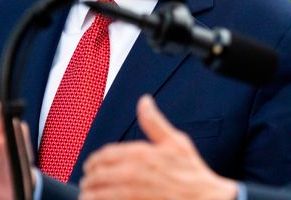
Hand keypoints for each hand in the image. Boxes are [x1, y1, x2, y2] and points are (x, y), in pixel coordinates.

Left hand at [80, 95, 238, 199]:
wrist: (204, 198)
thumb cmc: (191, 172)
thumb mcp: (176, 141)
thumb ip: (154, 122)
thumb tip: (144, 101)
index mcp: (140, 153)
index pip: (106, 154)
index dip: (95, 159)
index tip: (91, 164)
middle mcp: (132, 172)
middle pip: (98, 173)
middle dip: (89, 176)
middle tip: (87, 179)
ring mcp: (131, 191)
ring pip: (98, 191)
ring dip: (89, 192)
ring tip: (87, 193)